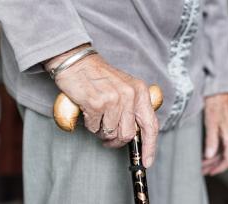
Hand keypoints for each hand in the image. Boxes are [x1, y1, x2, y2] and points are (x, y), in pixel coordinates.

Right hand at [44, 44, 158, 167]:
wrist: (77, 61)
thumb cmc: (100, 77)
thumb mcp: (125, 87)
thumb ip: (134, 108)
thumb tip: (135, 135)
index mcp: (140, 92)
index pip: (150, 125)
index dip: (150, 146)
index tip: (147, 161)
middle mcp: (130, 95)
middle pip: (128, 135)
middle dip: (116, 140)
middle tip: (107, 134)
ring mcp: (114, 99)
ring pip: (110, 133)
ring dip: (101, 130)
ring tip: (97, 116)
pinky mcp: (96, 103)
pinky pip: (94, 128)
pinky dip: (90, 125)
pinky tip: (88, 110)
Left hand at [202, 93, 227, 174]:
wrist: (218, 88)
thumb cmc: (215, 103)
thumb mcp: (211, 122)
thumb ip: (211, 139)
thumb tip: (209, 155)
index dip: (219, 168)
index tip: (208, 172)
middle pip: (225, 157)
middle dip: (214, 165)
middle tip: (201, 169)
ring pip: (223, 150)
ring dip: (213, 158)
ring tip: (201, 162)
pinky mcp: (224, 126)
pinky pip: (221, 143)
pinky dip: (213, 150)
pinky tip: (205, 150)